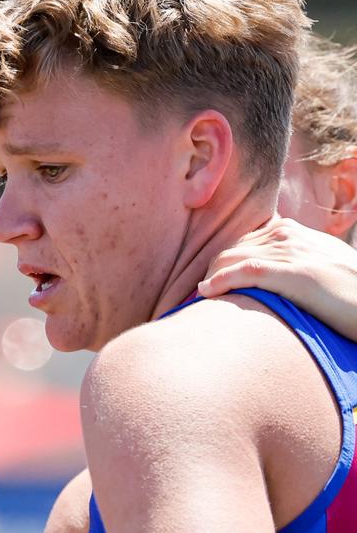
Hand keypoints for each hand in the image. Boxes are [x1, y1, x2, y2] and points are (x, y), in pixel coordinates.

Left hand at [198, 216, 356, 338]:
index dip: (219, 266)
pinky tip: (206, 292)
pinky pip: (245, 271)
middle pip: (228, 250)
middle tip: (191, 298)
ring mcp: (289, 251)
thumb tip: (266, 279)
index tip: (204, 286)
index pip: (239, 244)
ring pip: (230, 259)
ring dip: (208, 279)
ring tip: (194, 302)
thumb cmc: (349, 291)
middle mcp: (286, 235)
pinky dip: (221, 280)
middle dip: (208, 273)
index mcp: (290, 231)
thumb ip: (290, 264)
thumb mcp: (317, 267)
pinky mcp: (293, 272)